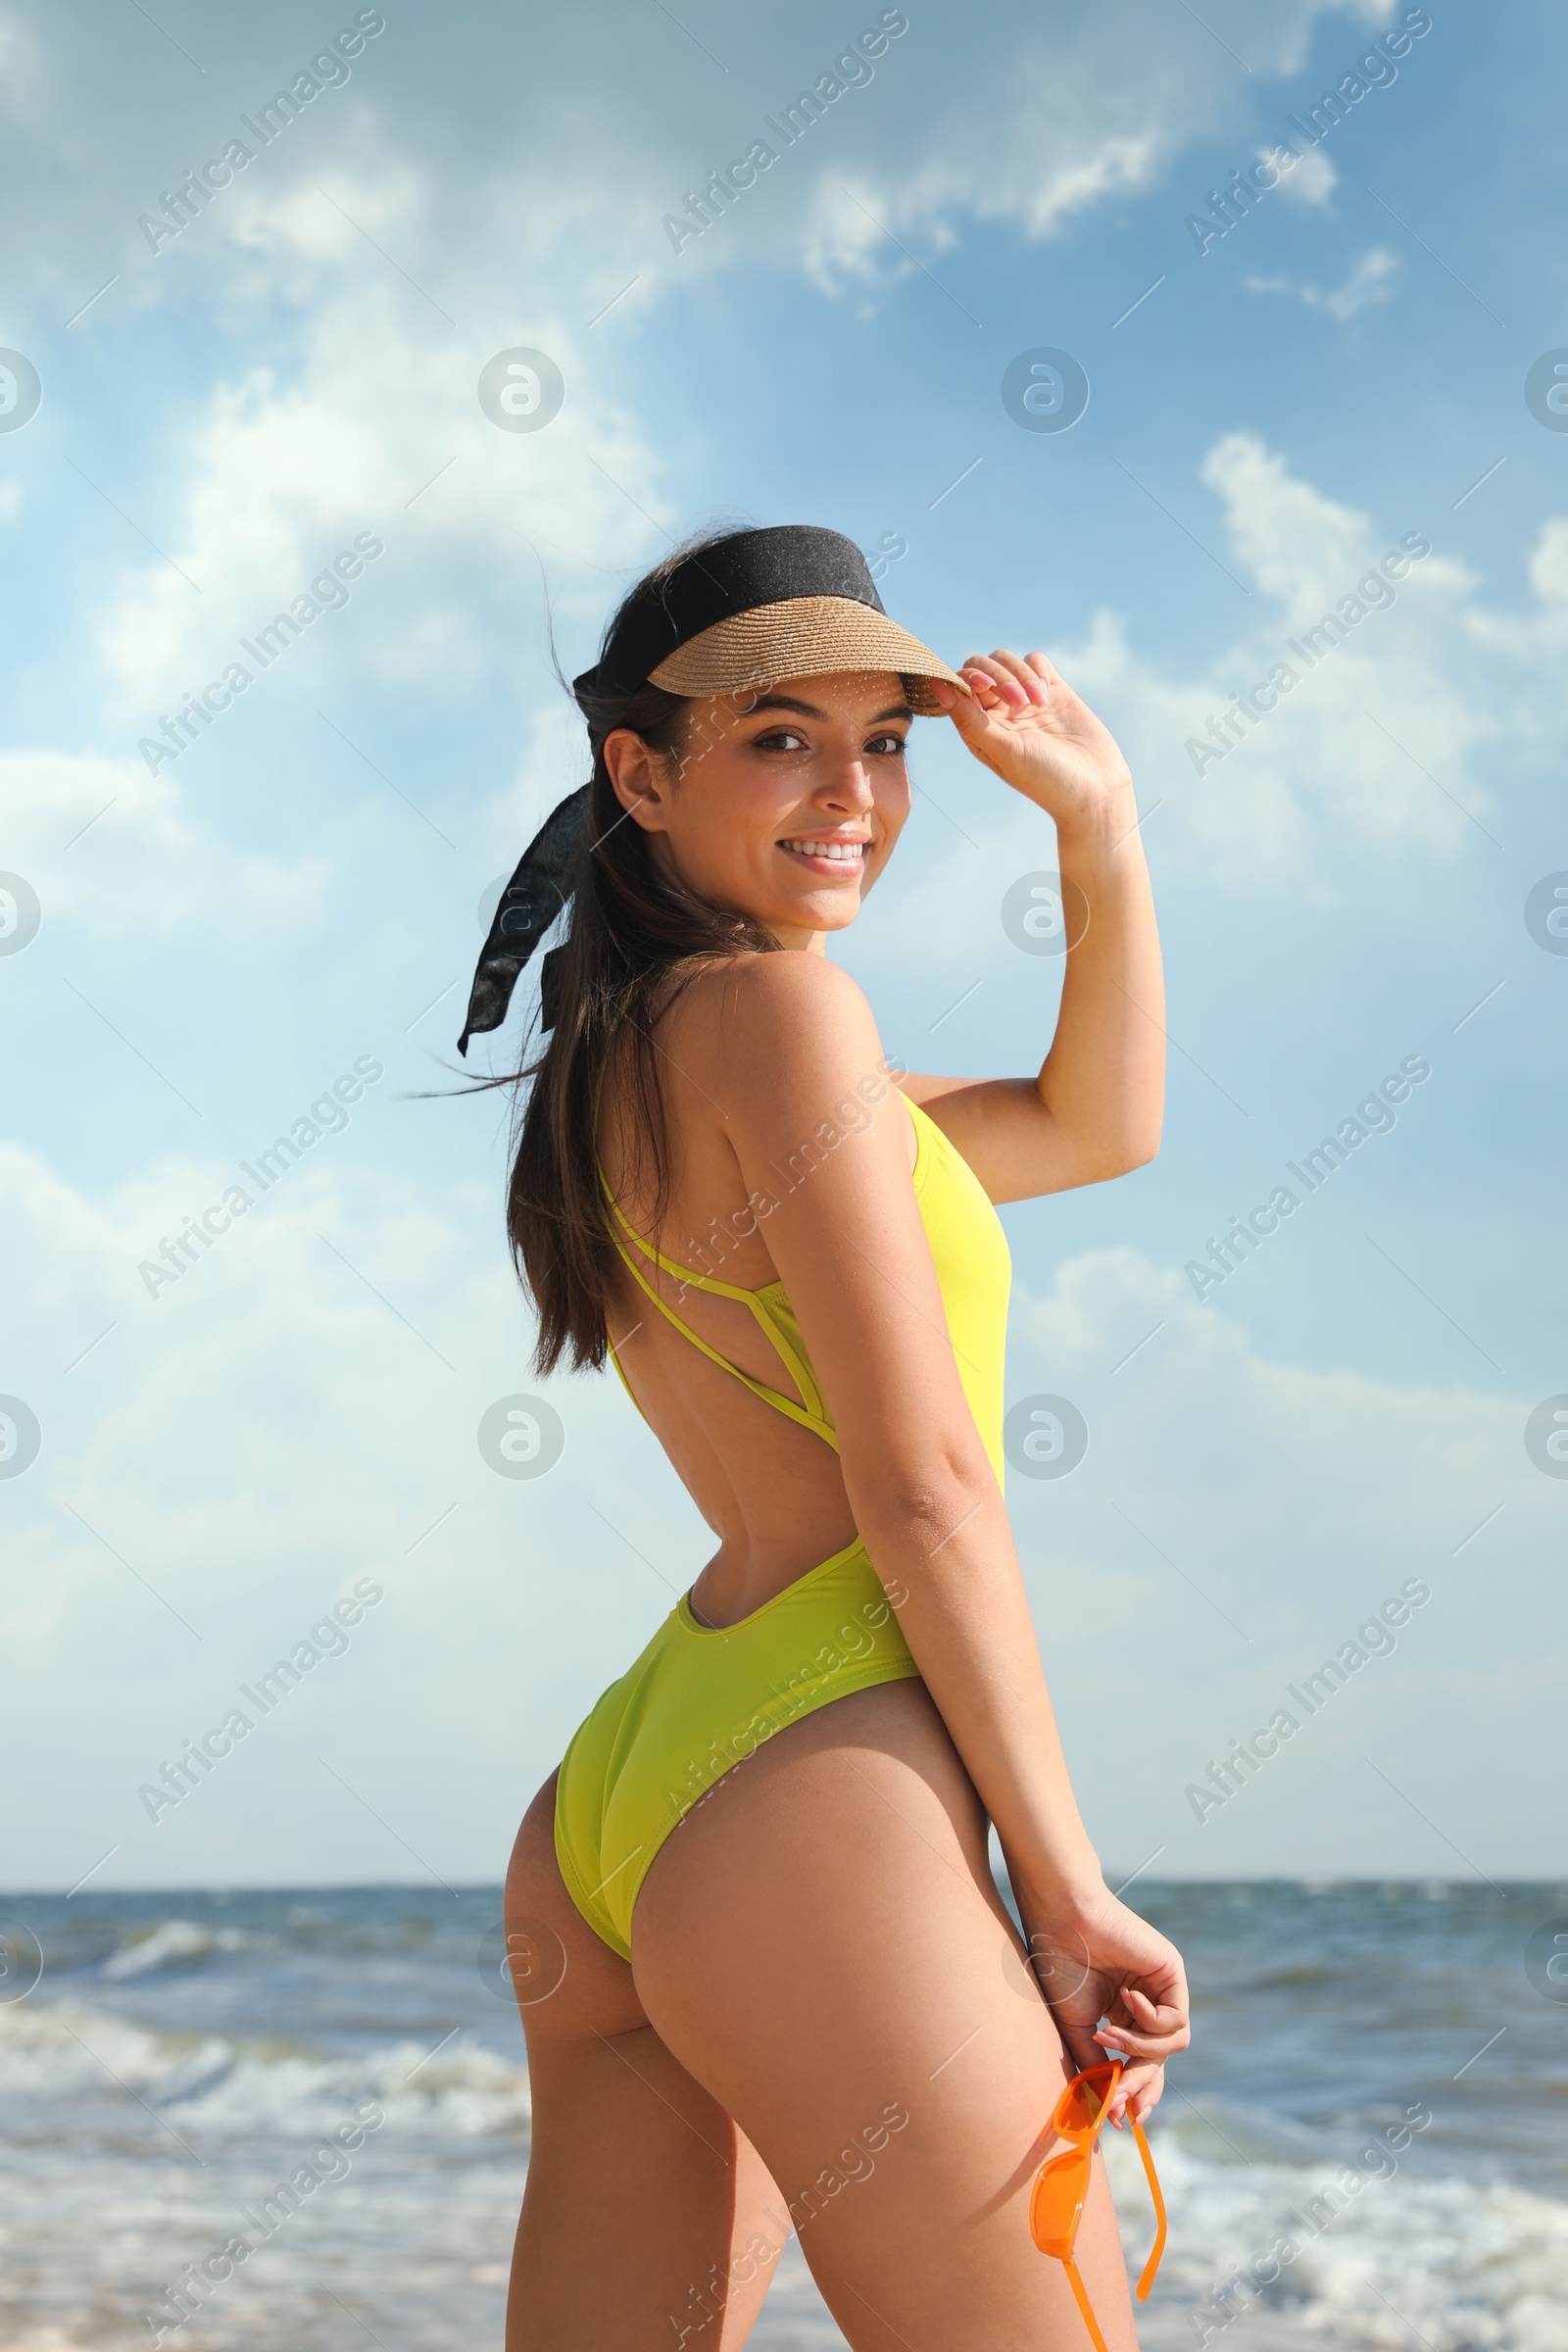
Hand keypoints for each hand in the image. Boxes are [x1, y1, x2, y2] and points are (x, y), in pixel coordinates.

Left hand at [932, 650, 1131, 838]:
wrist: (1095, 789)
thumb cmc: (1045, 779)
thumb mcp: (1003, 750)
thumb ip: (969, 718)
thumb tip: (935, 685)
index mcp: (977, 729)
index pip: (959, 685)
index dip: (968, 678)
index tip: (986, 688)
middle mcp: (997, 712)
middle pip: (981, 666)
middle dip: (997, 675)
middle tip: (1018, 701)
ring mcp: (1024, 699)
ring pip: (1006, 660)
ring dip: (1019, 674)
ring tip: (1038, 703)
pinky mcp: (1052, 690)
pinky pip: (1035, 660)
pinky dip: (1037, 670)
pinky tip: (1048, 695)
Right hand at [1016, 1879, 1189, 2128]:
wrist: (1063, 1923)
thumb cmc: (1061, 1967)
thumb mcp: (1078, 2030)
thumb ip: (1097, 2067)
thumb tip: (1111, 2112)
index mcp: (1121, 2016)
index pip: (1142, 2063)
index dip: (1137, 2092)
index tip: (1125, 2120)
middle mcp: (1144, 2004)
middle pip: (1160, 2060)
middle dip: (1140, 2083)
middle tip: (1121, 2101)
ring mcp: (1160, 1990)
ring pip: (1171, 2046)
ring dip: (1138, 2050)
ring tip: (1107, 2035)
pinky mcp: (1172, 1974)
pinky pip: (1176, 2020)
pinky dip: (1149, 2021)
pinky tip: (1125, 1999)